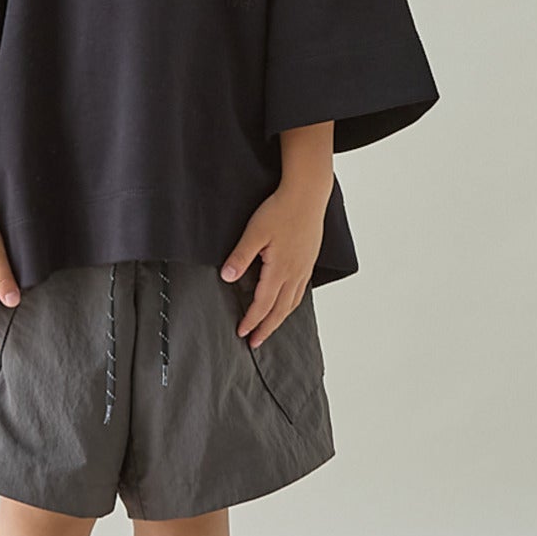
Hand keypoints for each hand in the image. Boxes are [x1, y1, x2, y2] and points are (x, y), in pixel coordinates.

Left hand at [219, 181, 328, 347]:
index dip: (251, 321)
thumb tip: (227, 277)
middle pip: (280, 311)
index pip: (263, 305)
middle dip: (266, 329)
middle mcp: (295, 273)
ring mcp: (304, 268)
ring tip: (269, 328)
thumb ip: (241, 256)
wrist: (308, 193)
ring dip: (279, 319)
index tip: (241, 332)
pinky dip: (291, 304)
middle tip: (255, 342)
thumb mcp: (255, 232)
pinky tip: (286, 304)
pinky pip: (301, 291)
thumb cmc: (282, 209)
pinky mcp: (309, 260)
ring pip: (292, 303)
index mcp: (280, 270)